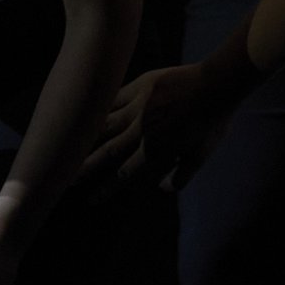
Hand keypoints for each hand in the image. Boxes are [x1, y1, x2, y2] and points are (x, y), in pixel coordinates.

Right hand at [82, 63, 232, 191]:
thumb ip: (181, 176)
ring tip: (68, 146)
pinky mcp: (140, 86)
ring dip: (86, 137)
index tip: (92, 199)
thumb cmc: (212, 122)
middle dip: (86, 167)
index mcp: (155, 149)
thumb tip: (163, 190)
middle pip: (107, 151)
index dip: (107, 188)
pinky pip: (115, 97)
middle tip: (68, 178)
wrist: (216, 84)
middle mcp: (141, 130)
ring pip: (106, 124)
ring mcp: (139, 106)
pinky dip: (102, 106)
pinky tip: (88, 110)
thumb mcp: (201, 155)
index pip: (125, 174)